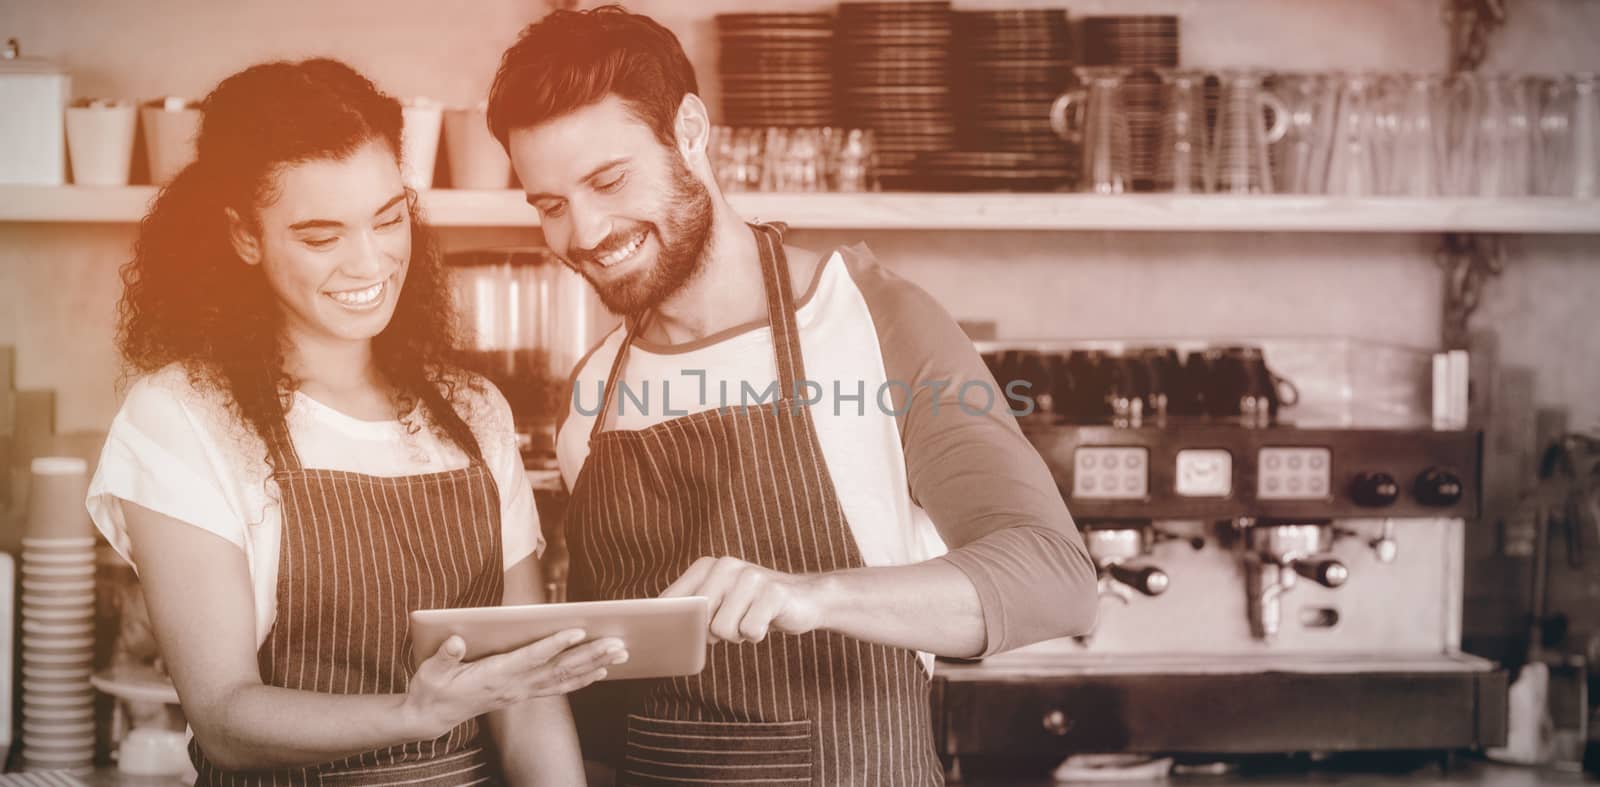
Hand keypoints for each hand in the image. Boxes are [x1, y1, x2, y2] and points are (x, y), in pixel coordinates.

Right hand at [403, 629, 625, 737]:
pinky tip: (601, 672)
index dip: (554, 645)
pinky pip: (559, 688)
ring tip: (621, 653)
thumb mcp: (430, 671)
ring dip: (595, 666)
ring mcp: (521, 693)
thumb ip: (445, 656)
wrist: (431, 717)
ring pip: (565, 679)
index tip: (577, 631)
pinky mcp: (523, 695)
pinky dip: (583, 679)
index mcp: (494, 675)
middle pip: (559, 669)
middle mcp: (514, 686)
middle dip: (590, 655)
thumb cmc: (431, 688)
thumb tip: (455, 640)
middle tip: (618, 643)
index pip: (530, 657)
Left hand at [661, 557, 826, 644]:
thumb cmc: (751, 605)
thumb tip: (657, 630)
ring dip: (738, 634)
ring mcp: (750, 577)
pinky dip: (757, 634)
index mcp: (706, 566)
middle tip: (733, 620)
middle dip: (714, 632)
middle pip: (698, 621)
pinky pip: (750, 631)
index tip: (674, 636)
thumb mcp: (716, 601)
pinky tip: (766, 619)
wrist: (803, 598)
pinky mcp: (773, 592)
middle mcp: (725, 565)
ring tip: (750, 618)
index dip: (673, 625)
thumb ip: (688, 609)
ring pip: (722, 630)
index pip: (671, 602)